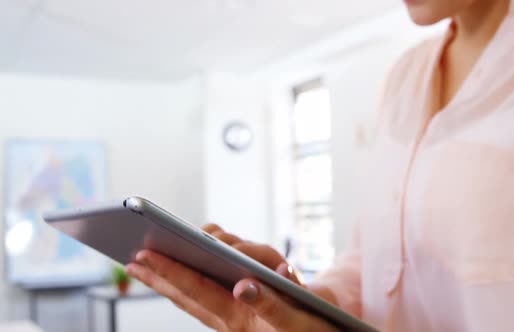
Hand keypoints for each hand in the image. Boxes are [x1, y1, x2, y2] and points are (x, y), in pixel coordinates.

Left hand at [125, 224, 338, 331]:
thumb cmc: (310, 324)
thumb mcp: (296, 316)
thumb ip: (271, 301)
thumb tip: (245, 285)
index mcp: (240, 318)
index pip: (198, 290)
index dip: (171, 271)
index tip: (145, 255)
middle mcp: (229, 319)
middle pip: (186, 294)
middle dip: (158, 275)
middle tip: (131, 257)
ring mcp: (229, 318)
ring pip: (190, 298)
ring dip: (165, 281)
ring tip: (142, 265)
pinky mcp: (234, 317)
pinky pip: (200, 302)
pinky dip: (181, 289)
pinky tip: (169, 280)